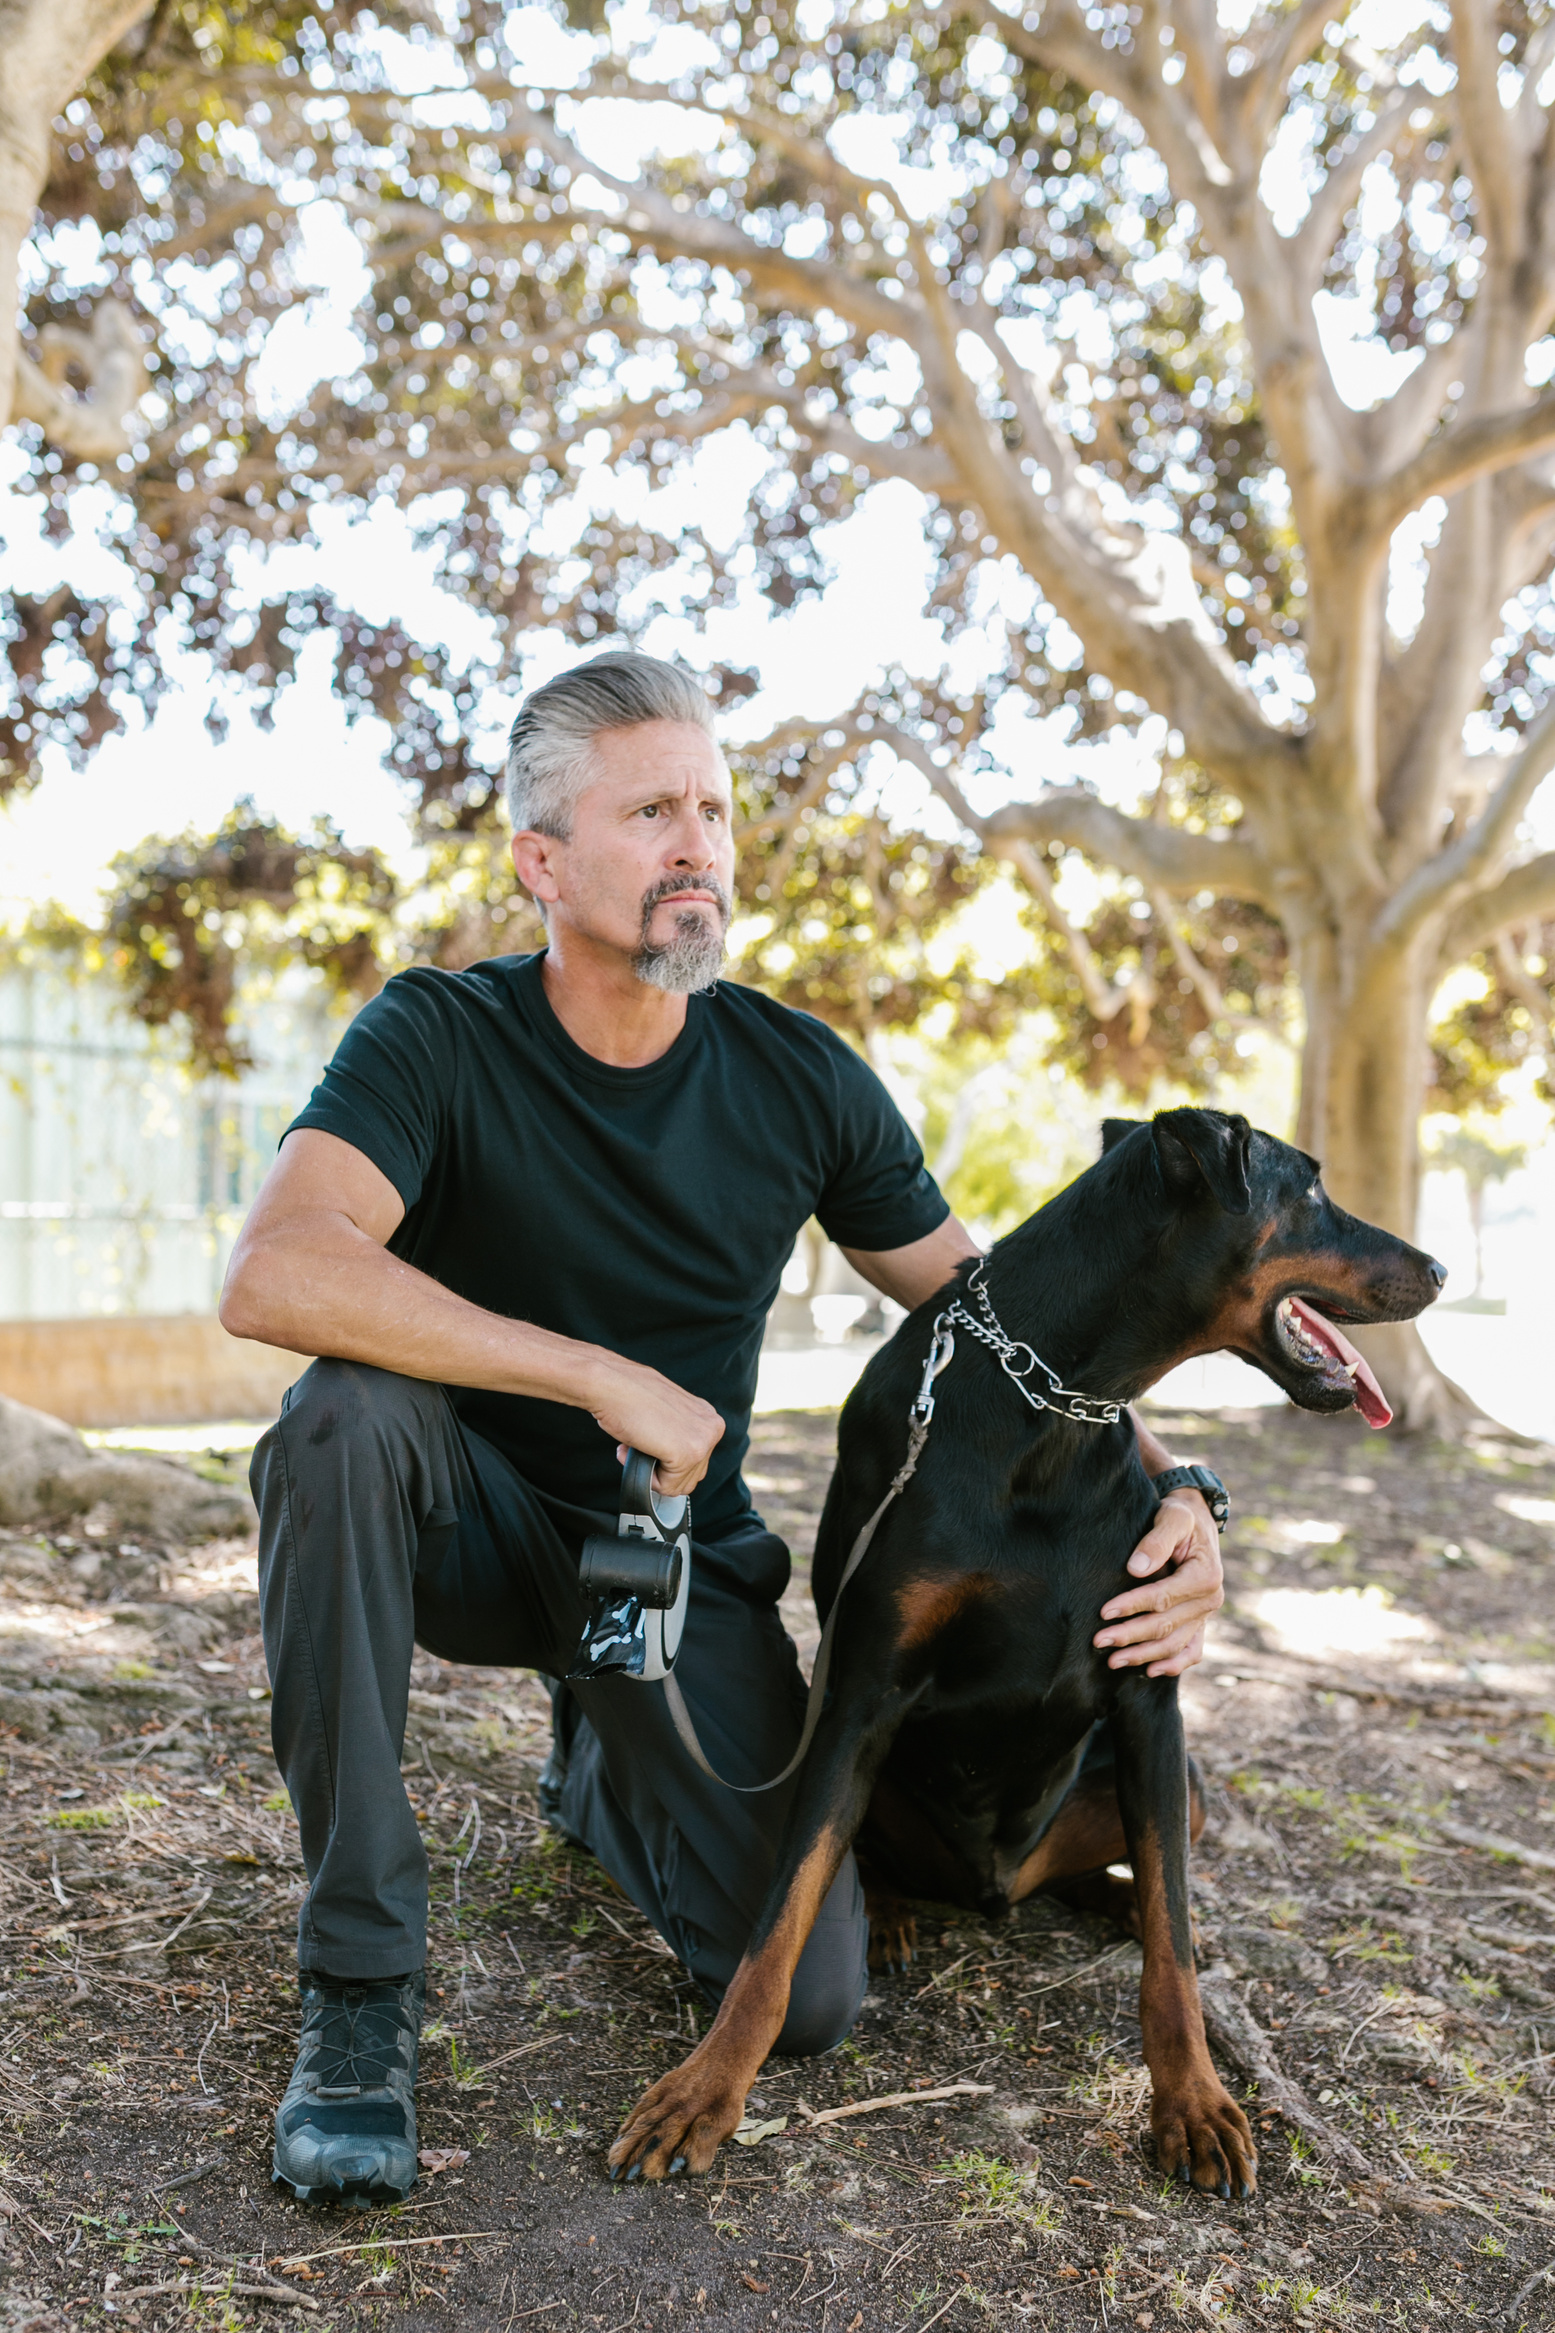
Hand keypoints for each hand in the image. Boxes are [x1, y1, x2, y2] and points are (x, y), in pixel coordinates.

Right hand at [587, 1357, 723, 1499]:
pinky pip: (667, 1486)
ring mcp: (703, 1441)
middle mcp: (712, 1427)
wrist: (607, 1383)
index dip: (665, 1459)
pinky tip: (633, 1449)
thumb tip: (669, 1454)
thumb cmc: (626, 1393)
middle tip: (637, 1445)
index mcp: (706, 1415)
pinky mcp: (688, 1454)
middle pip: (691, 1476)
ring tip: (634, 1445)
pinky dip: (646, 1477)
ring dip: (652, 1472)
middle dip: (660, 1468)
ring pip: (680, 1484)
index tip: (648, 1442)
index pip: (696, 1461)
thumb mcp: (663, 1411)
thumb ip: (675, 1431)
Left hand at [1094, 1490, 1223, 1676]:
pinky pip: (1191, 1651)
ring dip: (1144, 1655)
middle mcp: (1210, 1600)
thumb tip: (1136, 1568)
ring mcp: (1206, 1615)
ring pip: (1175, 1644)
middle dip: (1130, 1635)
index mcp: (1205, 1575)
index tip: (1104, 1612)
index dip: (1133, 1606)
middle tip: (1099, 1642)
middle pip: (1166, 1625)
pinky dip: (1173, 1664)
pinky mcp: (1200, 1622)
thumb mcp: (1172, 1516)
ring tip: (1113, 1661)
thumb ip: (1157, 1540)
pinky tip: (1149, 1671)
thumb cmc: (1180, 1517)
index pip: (1163, 1597)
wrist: (1197, 1521)